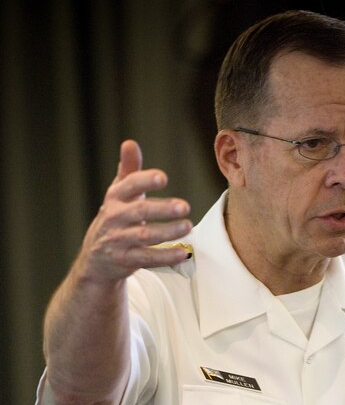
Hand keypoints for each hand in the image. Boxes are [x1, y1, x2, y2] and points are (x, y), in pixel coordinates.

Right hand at [76, 139, 191, 282]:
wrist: (96, 258)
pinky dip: (165, 256)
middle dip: (162, 208)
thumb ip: (128, 171)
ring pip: (144, 236)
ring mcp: (119, 240)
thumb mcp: (119, 194)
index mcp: (115, 198)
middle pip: (139, 211)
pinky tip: (183, 252)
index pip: (129, 186)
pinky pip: (147, 258)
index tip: (163, 178)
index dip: (145, 181)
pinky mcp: (126, 261)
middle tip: (185, 206)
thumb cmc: (116, 218)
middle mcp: (114, 218)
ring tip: (188, 226)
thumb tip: (130, 143)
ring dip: (167, 232)